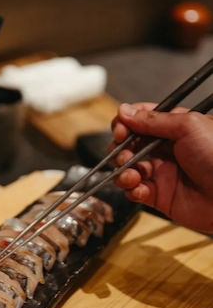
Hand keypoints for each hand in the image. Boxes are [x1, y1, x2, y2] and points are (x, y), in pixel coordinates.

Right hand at [110, 102, 212, 231]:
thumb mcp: (187, 126)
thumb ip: (152, 119)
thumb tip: (124, 110)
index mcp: (173, 128)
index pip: (140, 120)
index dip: (125, 124)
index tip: (120, 130)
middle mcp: (165, 149)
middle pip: (129, 145)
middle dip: (120, 149)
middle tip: (123, 155)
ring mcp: (161, 173)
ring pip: (128, 169)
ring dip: (123, 171)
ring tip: (131, 176)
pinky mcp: (159, 196)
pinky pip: (135, 192)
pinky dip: (132, 190)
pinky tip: (140, 189)